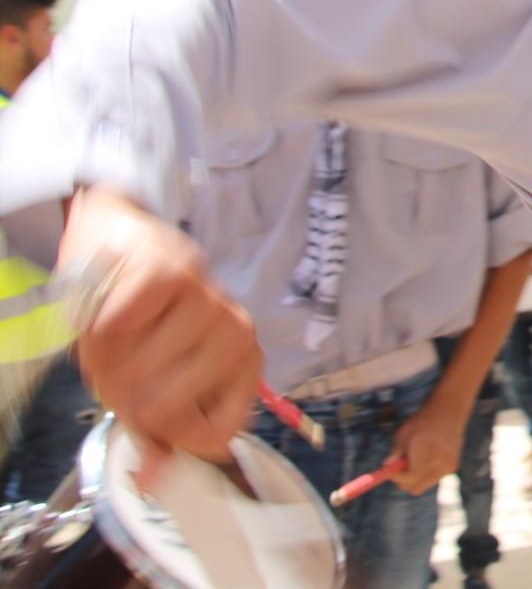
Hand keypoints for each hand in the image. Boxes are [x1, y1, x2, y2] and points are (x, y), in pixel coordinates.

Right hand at [63, 188, 261, 480]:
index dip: (167, 438)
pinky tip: (110, 309)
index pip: (216, 435)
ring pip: (135, 372)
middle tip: (122, 367)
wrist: (124, 241)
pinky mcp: (171, 274)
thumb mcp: (156, 379)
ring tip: (116, 337)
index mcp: (243, 365)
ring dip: (107, 361)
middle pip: (163, 410)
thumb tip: (152, 480)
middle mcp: (237, 334)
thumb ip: (159, 431)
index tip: (147, 417)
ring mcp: (209, 301)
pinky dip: (97, 327)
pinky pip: (115, 330)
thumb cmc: (146, 319)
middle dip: (124, 397)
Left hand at [387, 394, 468, 494]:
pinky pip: (433, 479)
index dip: (397, 477)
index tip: (389, 472)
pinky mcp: (452, 467)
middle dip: (404, 482)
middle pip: (417, 487)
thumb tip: (386, 467)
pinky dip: (426, 474)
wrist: (450, 411)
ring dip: (416, 478)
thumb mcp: (404, 433)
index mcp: (427, 452)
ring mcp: (448, 466)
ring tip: (414, 459)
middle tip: (398, 470)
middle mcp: (440, 462)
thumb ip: (396, 453)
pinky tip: (426, 457)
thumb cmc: (423, 420)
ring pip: (424, 484)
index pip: (410, 478)